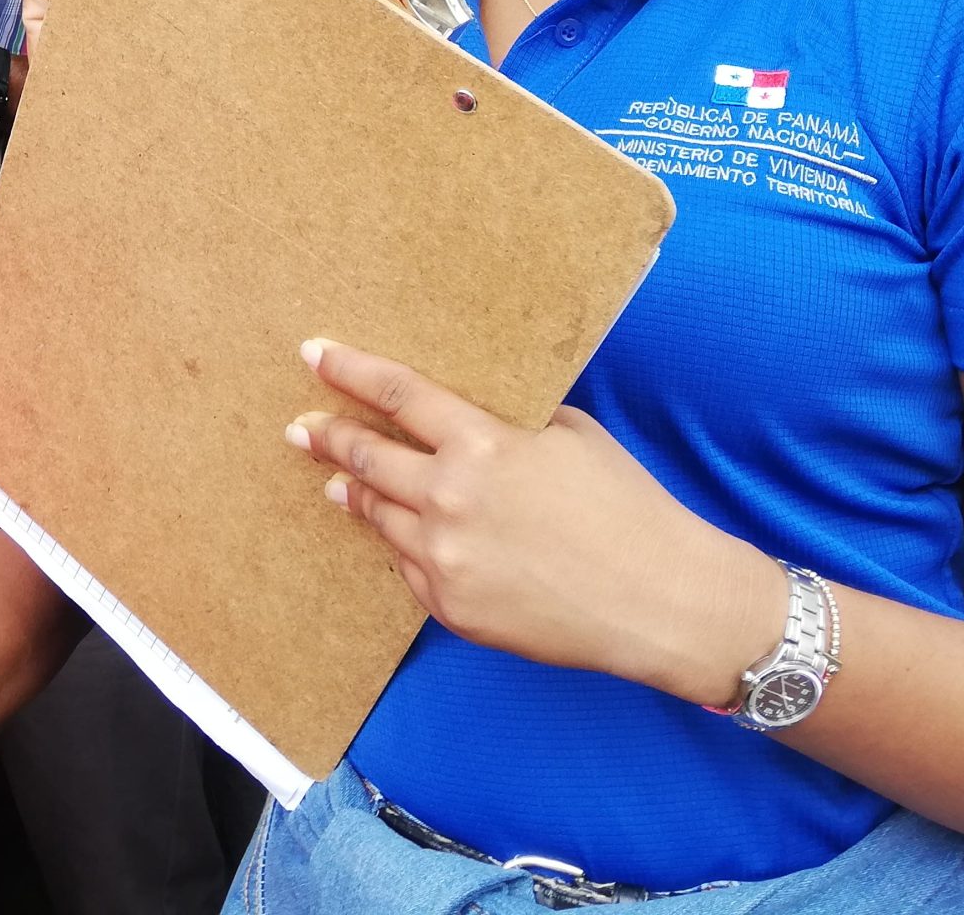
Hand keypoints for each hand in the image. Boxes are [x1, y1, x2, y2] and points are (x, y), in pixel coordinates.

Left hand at [287, 338, 785, 706]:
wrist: (660, 600)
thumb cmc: (626, 508)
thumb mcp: (569, 435)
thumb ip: (505, 423)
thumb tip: (465, 415)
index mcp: (482, 445)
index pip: (396, 394)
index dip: (348, 371)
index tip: (313, 354)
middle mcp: (450, 499)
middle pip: (366, 457)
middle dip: (328, 436)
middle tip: (303, 427)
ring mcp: (444, 559)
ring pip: (377, 515)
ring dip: (354, 493)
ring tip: (338, 481)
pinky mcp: (450, 608)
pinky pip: (407, 566)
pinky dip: (403, 545)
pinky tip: (402, 535)